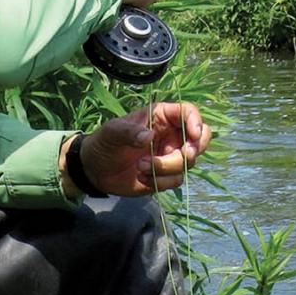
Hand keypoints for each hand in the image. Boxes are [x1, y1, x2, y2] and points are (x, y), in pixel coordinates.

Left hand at [65, 102, 212, 196]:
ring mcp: (170, 156)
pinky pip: (176, 180)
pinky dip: (160, 181)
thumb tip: (149, 137)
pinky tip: (141, 178)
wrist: (95, 170)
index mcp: (161, 117)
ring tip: (141, 167)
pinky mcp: (167, 175)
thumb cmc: (104, 143)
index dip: (196, 122)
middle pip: (200, 139)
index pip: (188, 112)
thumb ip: (129, 132)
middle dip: (193, 149)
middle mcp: (171, 135)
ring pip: (188, 163)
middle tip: (183, 156)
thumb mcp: (112, 133)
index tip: (193, 135)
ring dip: (167, 168)